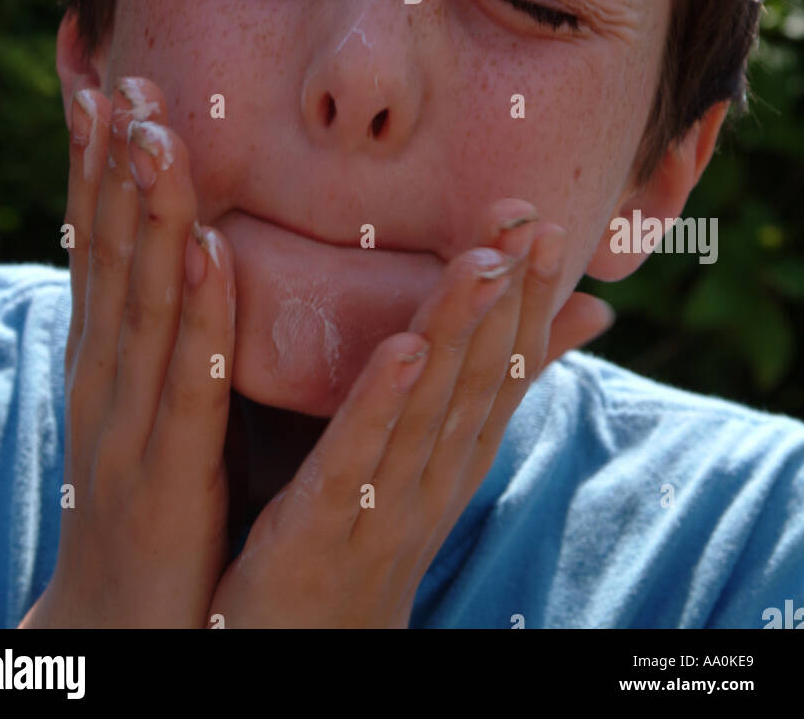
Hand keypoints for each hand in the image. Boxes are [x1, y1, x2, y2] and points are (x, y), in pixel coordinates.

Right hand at [19, 78, 235, 628]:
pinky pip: (191, 380)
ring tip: (156, 134)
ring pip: (142, 298)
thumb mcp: (145, 398)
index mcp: (107, 353)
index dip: (97, 162)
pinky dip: (198, 313)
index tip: (105, 82)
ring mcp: (131, 417)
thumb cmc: (147, 495)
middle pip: (111, 252)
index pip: (99, 240)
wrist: (121, 621)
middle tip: (126, 80)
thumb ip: (163, 327)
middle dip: (115, 163)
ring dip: (149, 212)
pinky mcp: (172, 466)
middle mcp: (108, 371)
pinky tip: (207, 253)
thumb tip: (186, 245)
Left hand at [207, 202, 609, 628]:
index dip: (530, 299)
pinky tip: (402, 349)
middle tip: (530, 222)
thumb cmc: (366, 542)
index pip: (504, 370)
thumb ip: (479, 394)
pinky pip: (354, 463)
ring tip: (480, 261)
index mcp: (453, 460)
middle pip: (477, 380)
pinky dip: (380, 405)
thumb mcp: (430, 466)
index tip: (550, 225)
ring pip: (427, 411)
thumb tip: (576, 326)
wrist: (305, 659)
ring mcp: (382, 510)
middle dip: (506, 298)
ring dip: (457, 332)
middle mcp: (432, 481)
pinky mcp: (319, 533)